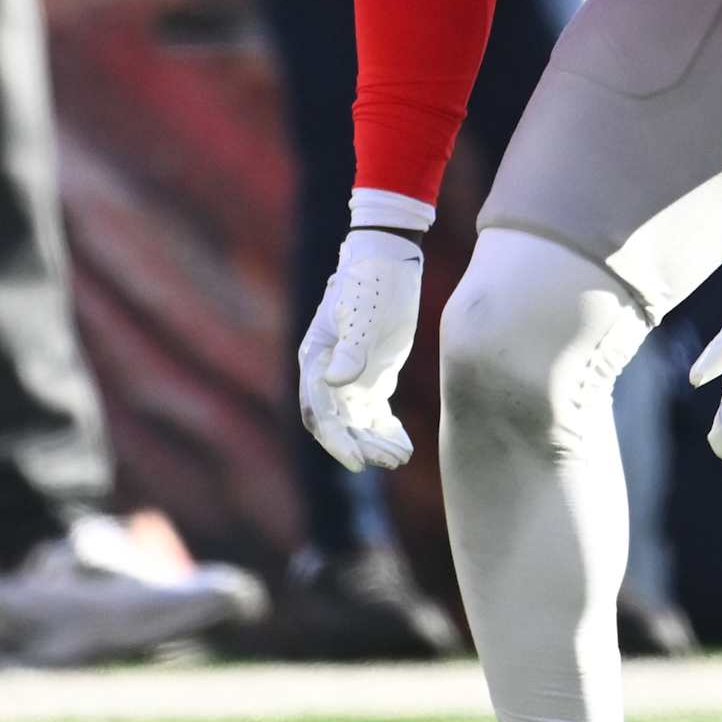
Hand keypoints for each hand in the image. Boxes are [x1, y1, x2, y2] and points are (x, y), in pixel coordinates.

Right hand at [299, 229, 422, 472]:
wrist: (389, 260)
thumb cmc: (371, 282)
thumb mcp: (363, 315)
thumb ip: (350, 348)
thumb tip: (334, 382)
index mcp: (315, 360)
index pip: (320, 412)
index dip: (337, 440)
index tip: (358, 462)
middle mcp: (327, 374)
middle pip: (338, 424)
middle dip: (361, 446)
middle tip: (392, 460)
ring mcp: (350, 378)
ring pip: (357, 424)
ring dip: (375, 443)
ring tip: (402, 457)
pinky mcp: (373, 377)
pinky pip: (375, 415)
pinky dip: (386, 432)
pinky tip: (405, 447)